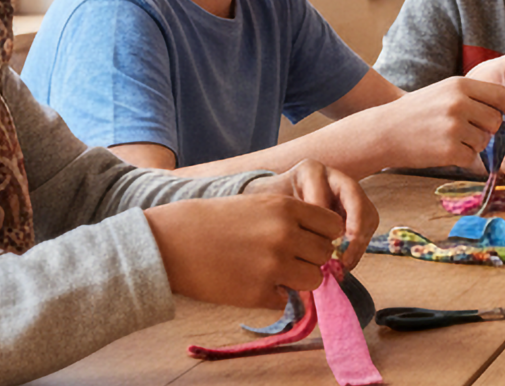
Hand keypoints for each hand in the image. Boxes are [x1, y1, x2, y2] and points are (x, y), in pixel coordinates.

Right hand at [144, 160, 376, 307]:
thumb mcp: (258, 205)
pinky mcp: (258, 294)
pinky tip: (252, 283)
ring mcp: (273, 266)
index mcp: (286, 208)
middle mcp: (285, 236)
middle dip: (311, 258)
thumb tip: (324, 243)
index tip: (309, 239)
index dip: (323, 235)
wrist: (172, 242)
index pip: (332, 225)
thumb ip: (291, 220)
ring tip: (274, 272)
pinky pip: (286, 300)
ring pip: (313, 280)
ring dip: (299, 279)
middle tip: (289, 258)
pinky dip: (274, 295)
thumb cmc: (213, 220)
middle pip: (325, 254)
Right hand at [377, 77, 504, 171]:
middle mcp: (459, 104)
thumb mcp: (443, 91)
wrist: (384, 131)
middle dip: (487, 130)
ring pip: (484, 142)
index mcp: (459, 85)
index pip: (502, 95)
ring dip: (473, 145)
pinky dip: (462, 158)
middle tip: (468, 131)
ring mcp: (454, 127)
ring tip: (449, 139)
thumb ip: (473, 97)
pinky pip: (472, 158)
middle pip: (495, 121)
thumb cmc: (416, 112)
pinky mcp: (449, 151)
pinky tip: (443, 150)